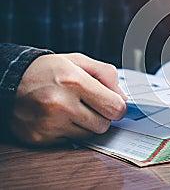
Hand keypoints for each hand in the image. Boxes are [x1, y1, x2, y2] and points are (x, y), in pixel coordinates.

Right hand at [13, 53, 127, 144]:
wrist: (10, 80)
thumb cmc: (47, 70)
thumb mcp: (79, 61)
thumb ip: (106, 74)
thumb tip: (123, 97)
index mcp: (74, 81)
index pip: (115, 107)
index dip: (118, 106)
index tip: (113, 103)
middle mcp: (61, 104)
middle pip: (103, 125)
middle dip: (102, 116)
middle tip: (90, 105)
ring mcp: (49, 123)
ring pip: (88, 135)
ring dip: (85, 125)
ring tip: (71, 109)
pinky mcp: (40, 138)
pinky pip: (70, 142)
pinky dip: (69, 132)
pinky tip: (59, 118)